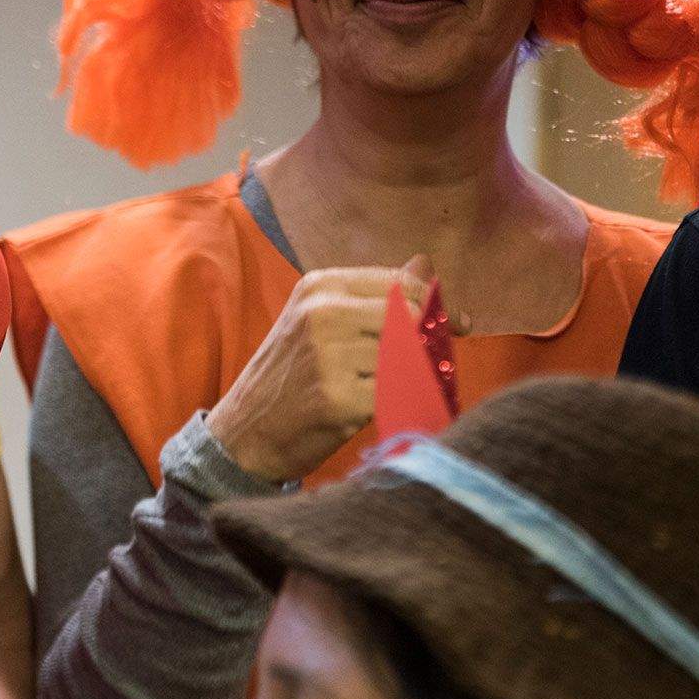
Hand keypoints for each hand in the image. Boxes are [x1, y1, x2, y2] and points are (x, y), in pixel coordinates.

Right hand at [206, 256, 451, 484]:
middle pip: (414, 316)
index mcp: (320, 287)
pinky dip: (401, 403)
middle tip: (423, 366)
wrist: (242, 435)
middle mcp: (323, 313)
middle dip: (428, 342)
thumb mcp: (319, 322)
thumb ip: (375, 295)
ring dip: (412, 377)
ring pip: (410, 356)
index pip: (403, 283)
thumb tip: (427, 264)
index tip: (456, 326)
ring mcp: (329, 355)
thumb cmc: (290, 378)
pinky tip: (380, 410)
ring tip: (387, 391)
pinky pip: (399, 393)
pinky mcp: (338, 398)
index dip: (436, 305)